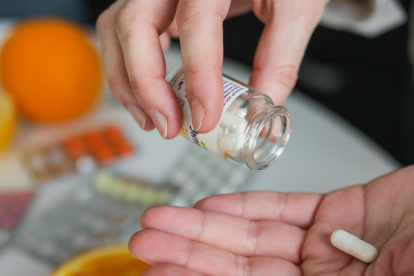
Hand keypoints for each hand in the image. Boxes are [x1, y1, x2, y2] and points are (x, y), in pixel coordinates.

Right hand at [96, 0, 325, 136]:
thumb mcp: (296, 7)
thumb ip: (279, 60)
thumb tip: (257, 113)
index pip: (196, 20)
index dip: (198, 75)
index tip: (206, 117)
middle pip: (134, 24)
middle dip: (146, 85)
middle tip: (170, 126)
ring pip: (117, 30)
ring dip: (129, 83)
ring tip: (156, 120)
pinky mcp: (156, 2)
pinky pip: (124, 33)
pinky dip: (130, 70)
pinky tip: (153, 97)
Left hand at [130, 157, 413, 275]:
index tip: (159, 275)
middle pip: (242, 271)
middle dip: (191, 253)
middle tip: (145, 238)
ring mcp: (327, 247)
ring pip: (252, 238)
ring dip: (207, 227)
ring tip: (163, 217)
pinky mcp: (335, 213)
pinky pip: (279, 210)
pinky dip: (244, 206)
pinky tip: (211, 205)